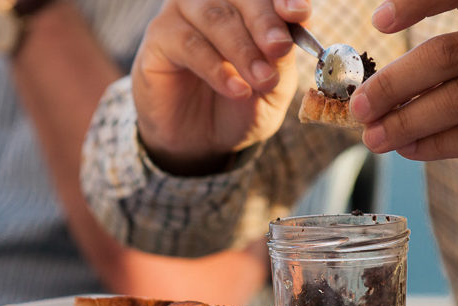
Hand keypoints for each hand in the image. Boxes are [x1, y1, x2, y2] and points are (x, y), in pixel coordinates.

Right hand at [133, 0, 309, 174]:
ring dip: (242, 48)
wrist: (202, 141)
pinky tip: (236, 89)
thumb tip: (288, 34)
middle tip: (279, 49)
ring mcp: (183, 15)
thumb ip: (282, 60)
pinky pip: (187, 42)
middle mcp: (214, 0)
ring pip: (214, 15)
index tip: (298, 14)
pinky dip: (215, 66)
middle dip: (264, 22)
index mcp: (247, 5)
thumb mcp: (273, 88)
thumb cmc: (239, 106)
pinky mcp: (159, 37)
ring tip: (261, 79)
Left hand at [352, 0, 457, 186]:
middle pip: (446, 55)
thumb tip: (382, 84)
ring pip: (455, 100)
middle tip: (360, 105)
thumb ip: (456, 55)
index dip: (419, 3)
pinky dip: (432, 145)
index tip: (379, 20)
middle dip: (393, 83)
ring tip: (374, 136)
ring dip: (404, 121)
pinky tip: (409, 148)